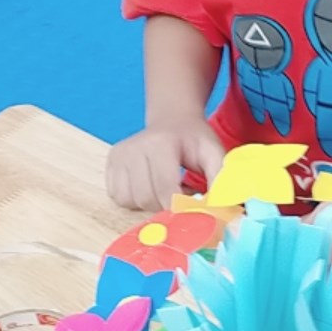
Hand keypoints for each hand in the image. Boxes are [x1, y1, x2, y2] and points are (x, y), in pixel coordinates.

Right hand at [106, 117, 226, 212]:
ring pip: (132, 201)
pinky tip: (151, 186)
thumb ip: (220, 179)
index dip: (181, 207)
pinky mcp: (111, 163)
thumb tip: (220, 207)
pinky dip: (136, 200)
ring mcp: (119, 155)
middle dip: (167, 206)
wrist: (173, 119)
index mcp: (161, 144)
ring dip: (152, 204)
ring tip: (168, 189)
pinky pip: (120, 197)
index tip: (193, 211)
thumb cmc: (194, 139)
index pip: (166, 189)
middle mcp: (135, 148)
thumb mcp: (214, 153)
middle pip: (148, 199)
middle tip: (183, 195)